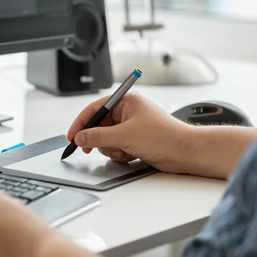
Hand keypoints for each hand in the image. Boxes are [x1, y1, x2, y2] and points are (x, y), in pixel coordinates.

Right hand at [67, 93, 190, 172]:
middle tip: (91, 149)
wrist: (184, 152)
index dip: (81, 123)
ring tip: (123, 151)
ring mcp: (132, 127)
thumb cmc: (163, 136)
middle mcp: (128, 112)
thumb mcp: (124, 135)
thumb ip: (98, 136)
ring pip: (107, 139)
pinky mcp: (136, 141)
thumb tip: (80, 137)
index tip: (72, 137)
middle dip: (98, 139)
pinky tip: (131, 155)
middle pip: (99, 126)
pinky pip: (117, 147)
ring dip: (111, 148)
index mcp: (126, 101)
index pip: (95, 109)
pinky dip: (120, 153)